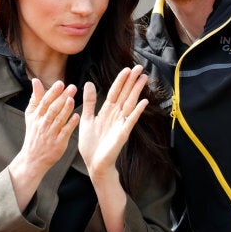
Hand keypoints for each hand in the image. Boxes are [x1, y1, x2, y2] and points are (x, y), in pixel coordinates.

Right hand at [8, 79, 79, 210]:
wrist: (33, 158)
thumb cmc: (34, 134)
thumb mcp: (31, 116)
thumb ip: (35, 98)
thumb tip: (35, 81)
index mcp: (37, 116)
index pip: (44, 102)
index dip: (52, 92)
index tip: (60, 83)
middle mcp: (43, 124)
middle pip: (53, 109)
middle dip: (62, 97)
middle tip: (72, 87)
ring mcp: (51, 134)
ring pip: (58, 119)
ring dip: (66, 109)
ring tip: (73, 99)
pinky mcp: (58, 143)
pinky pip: (65, 132)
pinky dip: (70, 124)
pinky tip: (77, 116)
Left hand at [78, 64, 148, 182]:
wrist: (94, 164)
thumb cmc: (91, 144)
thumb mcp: (86, 119)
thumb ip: (89, 102)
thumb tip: (89, 83)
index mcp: (106, 112)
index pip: (114, 92)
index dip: (120, 81)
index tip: (127, 69)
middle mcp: (115, 116)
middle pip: (125, 94)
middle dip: (132, 81)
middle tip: (140, 67)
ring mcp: (121, 124)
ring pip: (130, 103)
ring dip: (137, 91)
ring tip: (144, 78)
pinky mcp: (123, 133)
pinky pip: (131, 120)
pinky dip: (137, 111)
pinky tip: (144, 102)